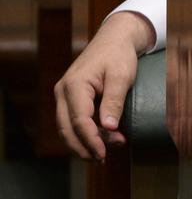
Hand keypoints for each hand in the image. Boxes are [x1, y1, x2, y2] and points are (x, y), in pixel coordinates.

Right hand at [54, 11, 155, 160]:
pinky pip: (72, 121)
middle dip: (83, 147)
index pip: (78, 120)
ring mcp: (64, 95)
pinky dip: (83, 133)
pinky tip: (100, 140)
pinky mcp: (70, 98)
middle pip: (66, 128)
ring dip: (83, 142)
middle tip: (102, 159)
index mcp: (74, 85)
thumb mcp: (121, 76)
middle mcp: (63, 91)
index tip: (103, 154)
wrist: (115, 39)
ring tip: (104, 153)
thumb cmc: (119, 55)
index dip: (90, 140)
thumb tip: (109, 128)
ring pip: (67, 127)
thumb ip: (114, 101)